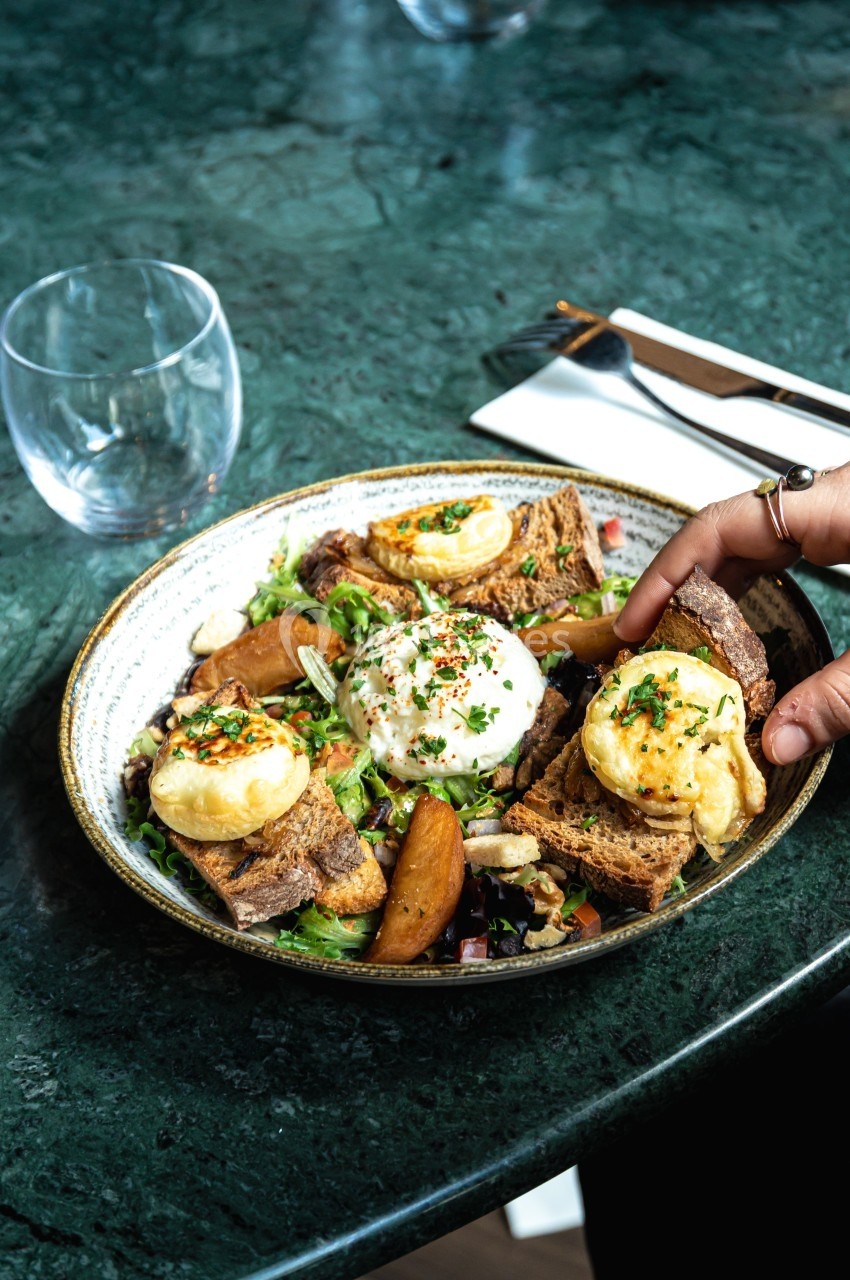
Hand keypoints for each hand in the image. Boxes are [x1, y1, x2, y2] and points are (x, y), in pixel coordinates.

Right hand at [614, 465, 849, 765]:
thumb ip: (841, 693)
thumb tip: (778, 740)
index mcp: (838, 506)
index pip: (721, 525)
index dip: (665, 575)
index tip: (633, 623)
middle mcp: (834, 499)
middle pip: (729, 529)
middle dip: (681, 586)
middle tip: (649, 640)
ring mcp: (845, 509)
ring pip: (758, 536)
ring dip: (716, 584)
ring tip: (684, 634)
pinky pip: (789, 543)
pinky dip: (753, 580)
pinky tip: (744, 618)